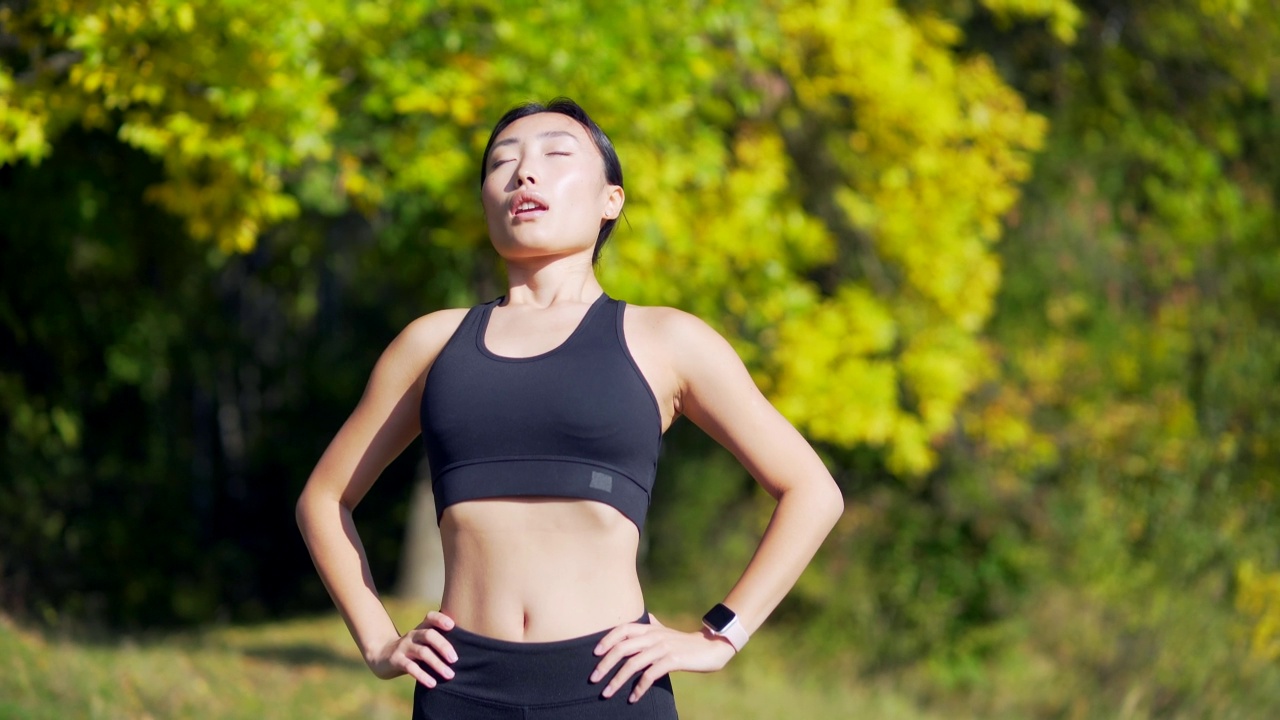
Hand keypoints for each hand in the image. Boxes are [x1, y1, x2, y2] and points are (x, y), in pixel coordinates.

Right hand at [367, 610, 457, 687]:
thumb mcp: (422, 643)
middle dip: (444, 646)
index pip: (430, 618)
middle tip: (455, 660)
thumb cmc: (411, 651)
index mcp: (420, 629)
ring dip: (437, 664)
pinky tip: (432, 683)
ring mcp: (403, 647)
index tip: (453, 626)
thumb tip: (467, 652)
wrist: (381, 656)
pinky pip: (410, 667)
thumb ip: (438, 643)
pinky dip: (422, 675)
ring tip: (449, 675)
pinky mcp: (396, 660)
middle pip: (429, 635)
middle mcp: (412, 635)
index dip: (441, 619)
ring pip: (422, 652)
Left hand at [590, 613, 736, 702]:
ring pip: (633, 663)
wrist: (712, 647)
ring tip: (606, 693)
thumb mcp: (665, 632)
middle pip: (623, 648)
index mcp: (650, 627)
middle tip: (593, 679)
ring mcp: (663, 647)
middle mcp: (654, 635)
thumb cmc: (685, 642)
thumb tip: (642, 619)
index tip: (594, 654)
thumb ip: (651, 627)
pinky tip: (633, 698)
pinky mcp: (673, 660)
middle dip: (605, 664)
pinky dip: (639, 688)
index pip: (622, 628)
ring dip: (617, 680)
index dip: (607, 639)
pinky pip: (650, 675)